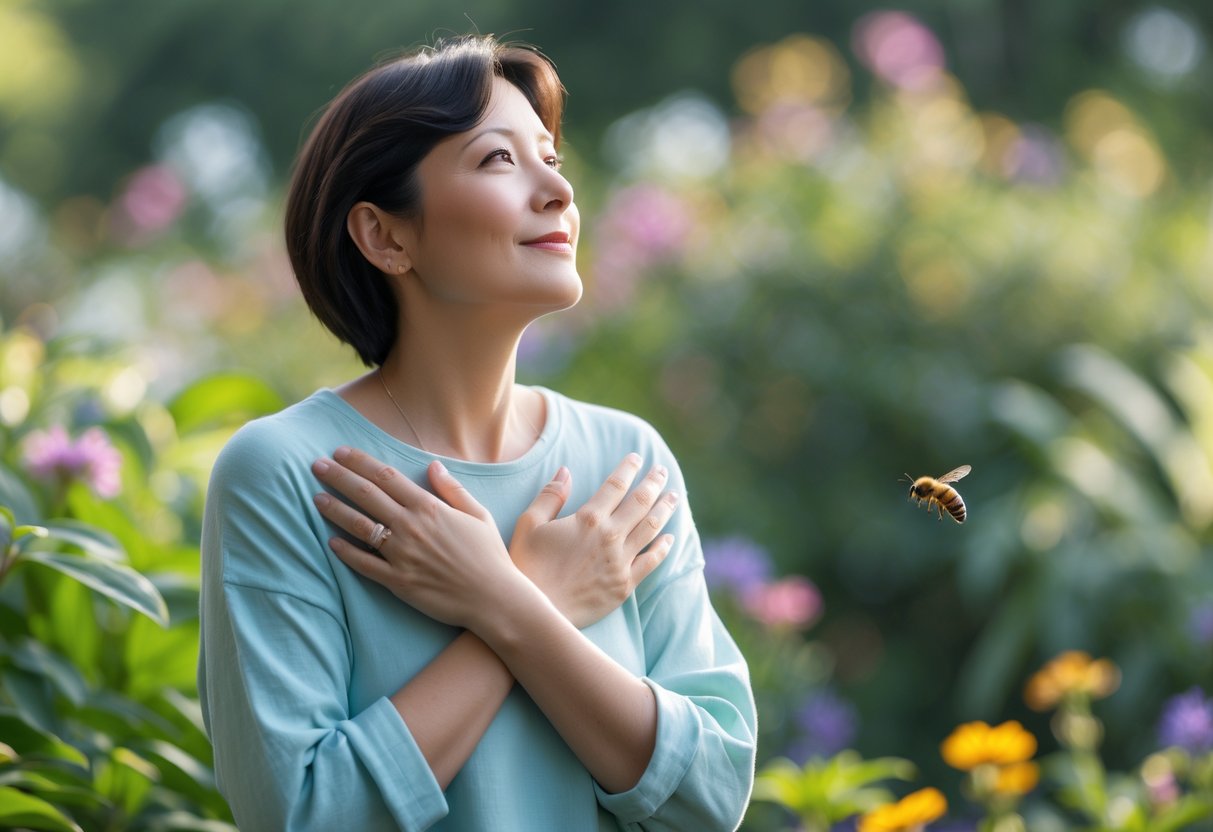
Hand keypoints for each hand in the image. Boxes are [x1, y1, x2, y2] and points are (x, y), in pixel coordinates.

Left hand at [311, 447, 522, 628]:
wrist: (494, 598)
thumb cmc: (488, 555)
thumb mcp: (478, 514)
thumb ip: (452, 489)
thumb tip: (433, 466)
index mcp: (429, 507)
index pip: (386, 476)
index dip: (360, 461)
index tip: (340, 452)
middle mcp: (411, 526)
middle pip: (366, 494)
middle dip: (339, 477)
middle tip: (316, 466)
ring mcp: (401, 554)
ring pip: (359, 526)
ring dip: (334, 509)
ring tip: (315, 498)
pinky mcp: (397, 581)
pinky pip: (364, 564)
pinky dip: (345, 552)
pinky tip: (330, 542)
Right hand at [508, 453, 678, 627]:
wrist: (536, 611)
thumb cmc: (527, 566)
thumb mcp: (529, 525)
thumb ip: (550, 496)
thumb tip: (566, 471)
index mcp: (588, 519)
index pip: (616, 485)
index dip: (629, 468)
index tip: (638, 458)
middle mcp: (609, 537)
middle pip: (641, 502)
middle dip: (654, 483)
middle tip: (663, 471)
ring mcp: (620, 561)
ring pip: (651, 528)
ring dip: (665, 509)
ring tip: (674, 496)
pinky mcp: (625, 585)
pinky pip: (651, 562)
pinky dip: (663, 548)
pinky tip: (670, 538)